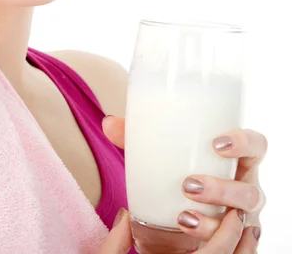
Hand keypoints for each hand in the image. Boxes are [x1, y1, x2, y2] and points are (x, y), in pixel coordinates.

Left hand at [102, 116, 267, 252]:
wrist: (174, 216)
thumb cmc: (174, 174)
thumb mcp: (160, 157)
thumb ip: (135, 140)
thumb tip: (107, 124)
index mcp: (234, 160)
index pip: (257, 146)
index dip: (245, 142)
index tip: (216, 143)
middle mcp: (244, 189)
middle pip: (251, 190)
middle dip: (224, 190)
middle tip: (188, 185)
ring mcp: (242, 218)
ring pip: (243, 223)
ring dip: (215, 223)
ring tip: (182, 218)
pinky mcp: (233, 241)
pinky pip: (238, 248)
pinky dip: (216, 242)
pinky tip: (191, 238)